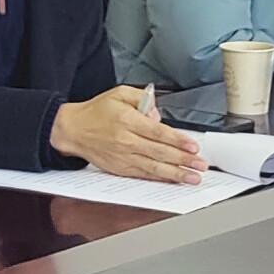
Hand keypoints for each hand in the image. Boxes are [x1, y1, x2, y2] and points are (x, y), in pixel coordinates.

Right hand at [50, 86, 205, 182]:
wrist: (72, 130)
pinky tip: (172, 180)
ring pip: (154, 168)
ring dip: (176, 174)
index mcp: (127, 121)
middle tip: (201, 165)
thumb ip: (142, 99)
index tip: (193, 146)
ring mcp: (123, 157)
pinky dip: (160, 179)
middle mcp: (126, 141)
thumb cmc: (96, 111)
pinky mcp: (120, 168)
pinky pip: (143, 175)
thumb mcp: (119, 93)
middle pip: (160, 153)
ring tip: (192, 177)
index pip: (158, 133)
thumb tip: (158, 115)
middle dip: (184, 160)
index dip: (177, 141)